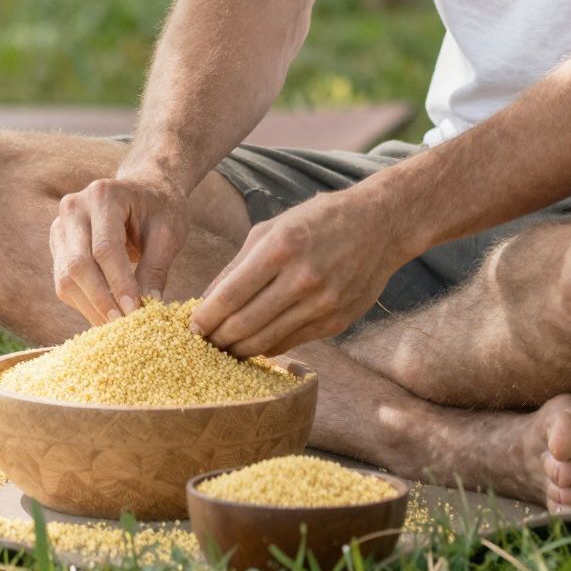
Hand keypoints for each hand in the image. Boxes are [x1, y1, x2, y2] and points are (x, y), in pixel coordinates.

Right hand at [49, 169, 189, 325]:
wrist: (145, 188)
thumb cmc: (160, 207)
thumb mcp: (168, 232)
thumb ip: (155, 268)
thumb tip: (149, 308)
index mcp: (104, 195)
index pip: (105, 248)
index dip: (119, 283)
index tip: (135, 312)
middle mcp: (74, 207)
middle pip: (78, 264)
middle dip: (101, 301)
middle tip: (124, 327)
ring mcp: (60, 226)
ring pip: (65, 278)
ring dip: (90, 307)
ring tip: (116, 328)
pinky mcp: (58, 244)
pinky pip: (64, 281)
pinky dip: (84, 303)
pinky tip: (105, 316)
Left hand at [191, 189, 398, 356]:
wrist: (379, 225)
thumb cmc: (317, 220)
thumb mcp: (272, 228)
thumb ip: (237, 266)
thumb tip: (206, 302)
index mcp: (280, 247)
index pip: (229, 295)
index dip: (204, 317)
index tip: (191, 327)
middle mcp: (302, 278)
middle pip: (244, 324)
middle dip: (216, 339)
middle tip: (203, 343)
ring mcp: (322, 303)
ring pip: (266, 341)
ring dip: (238, 349)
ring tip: (223, 348)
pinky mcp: (336, 322)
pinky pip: (290, 343)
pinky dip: (267, 347)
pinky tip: (255, 343)